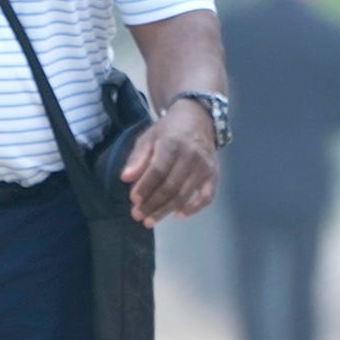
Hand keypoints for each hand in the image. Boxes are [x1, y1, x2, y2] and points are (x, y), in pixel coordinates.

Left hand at [120, 101, 218, 227]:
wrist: (198, 119)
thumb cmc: (168, 130)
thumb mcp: (148, 137)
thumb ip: (137, 158)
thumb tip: (125, 178)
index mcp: (173, 144)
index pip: (158, 170)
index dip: (145, 187)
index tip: (133, 199)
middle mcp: (191, 156)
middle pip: (170, 186)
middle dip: (152, 204)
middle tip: (138, 215)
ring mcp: (204, 167)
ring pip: (184, 195)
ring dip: (166, 210)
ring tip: (149, 220)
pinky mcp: (214, 175)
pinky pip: (207, 196)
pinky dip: (194, 208)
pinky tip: (179, 215)